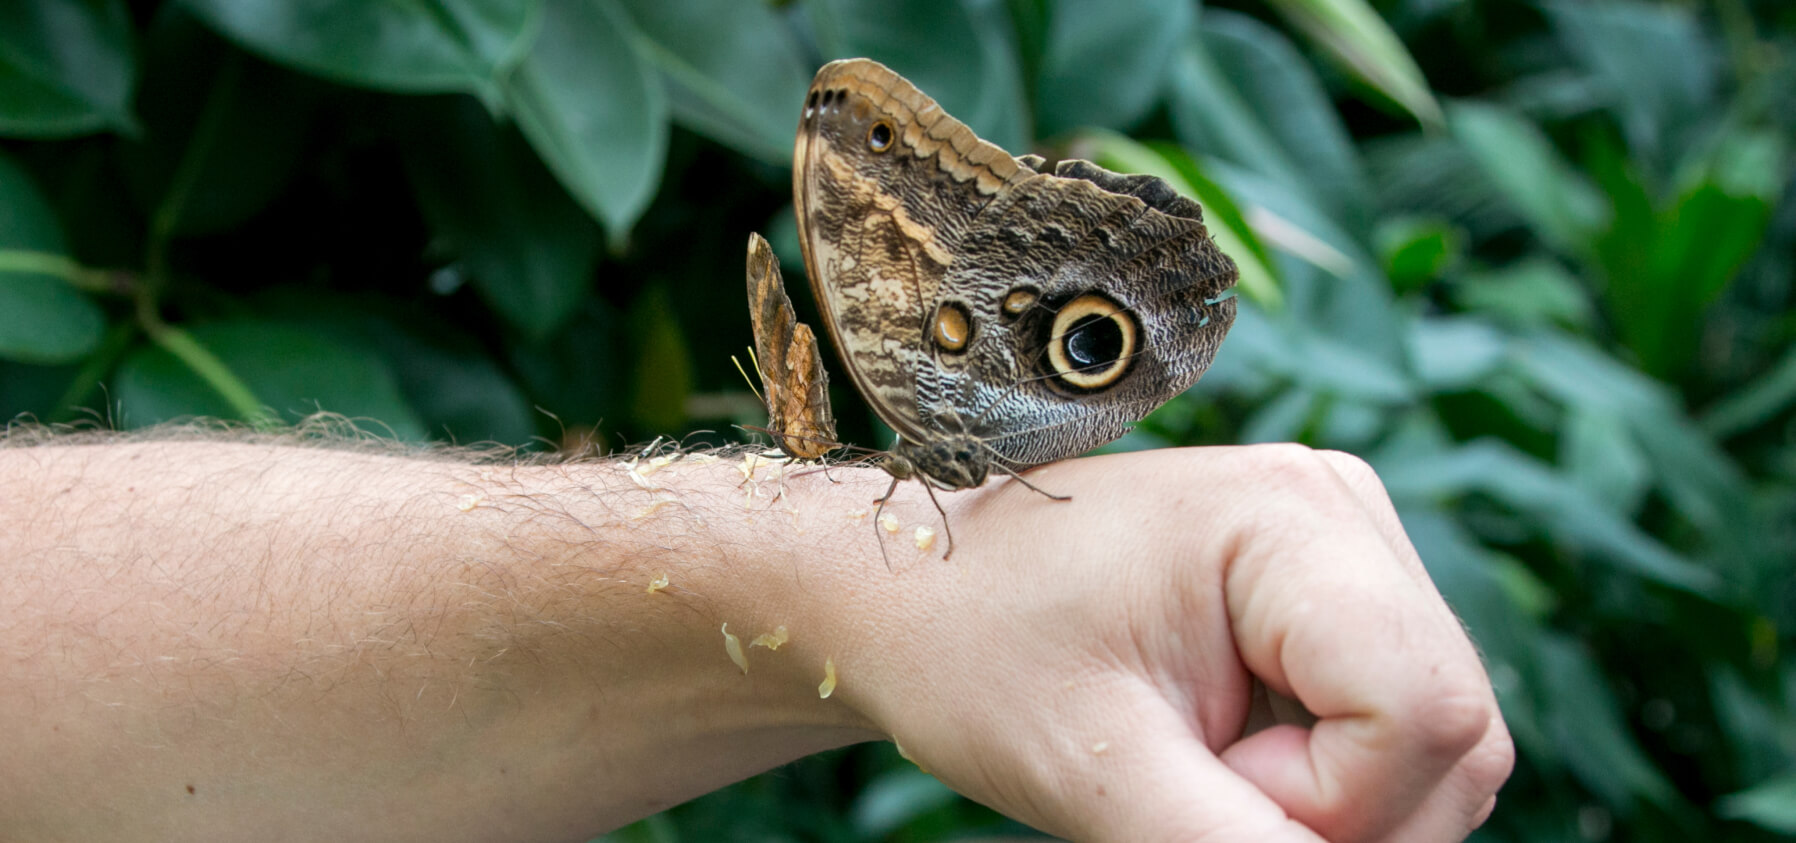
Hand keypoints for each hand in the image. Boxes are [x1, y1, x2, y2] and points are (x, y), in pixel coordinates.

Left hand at [824, 445, 1513, 841]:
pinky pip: (1394, 720)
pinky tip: (1223, 743)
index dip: (1334, 803)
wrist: (914, 595)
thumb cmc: (976, 656)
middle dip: (1338, 808)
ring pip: (1437, 736)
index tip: (1196, 778)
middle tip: (1192, 783)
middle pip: (1452, 729)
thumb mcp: (1102, 775)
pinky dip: (1323, 770)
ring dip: (1331, 795)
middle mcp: (1340, 509)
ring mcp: (1345, 541)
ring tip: (1197, 760)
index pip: (1424, 713)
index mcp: (1290, 516)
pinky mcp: (1332, 587)